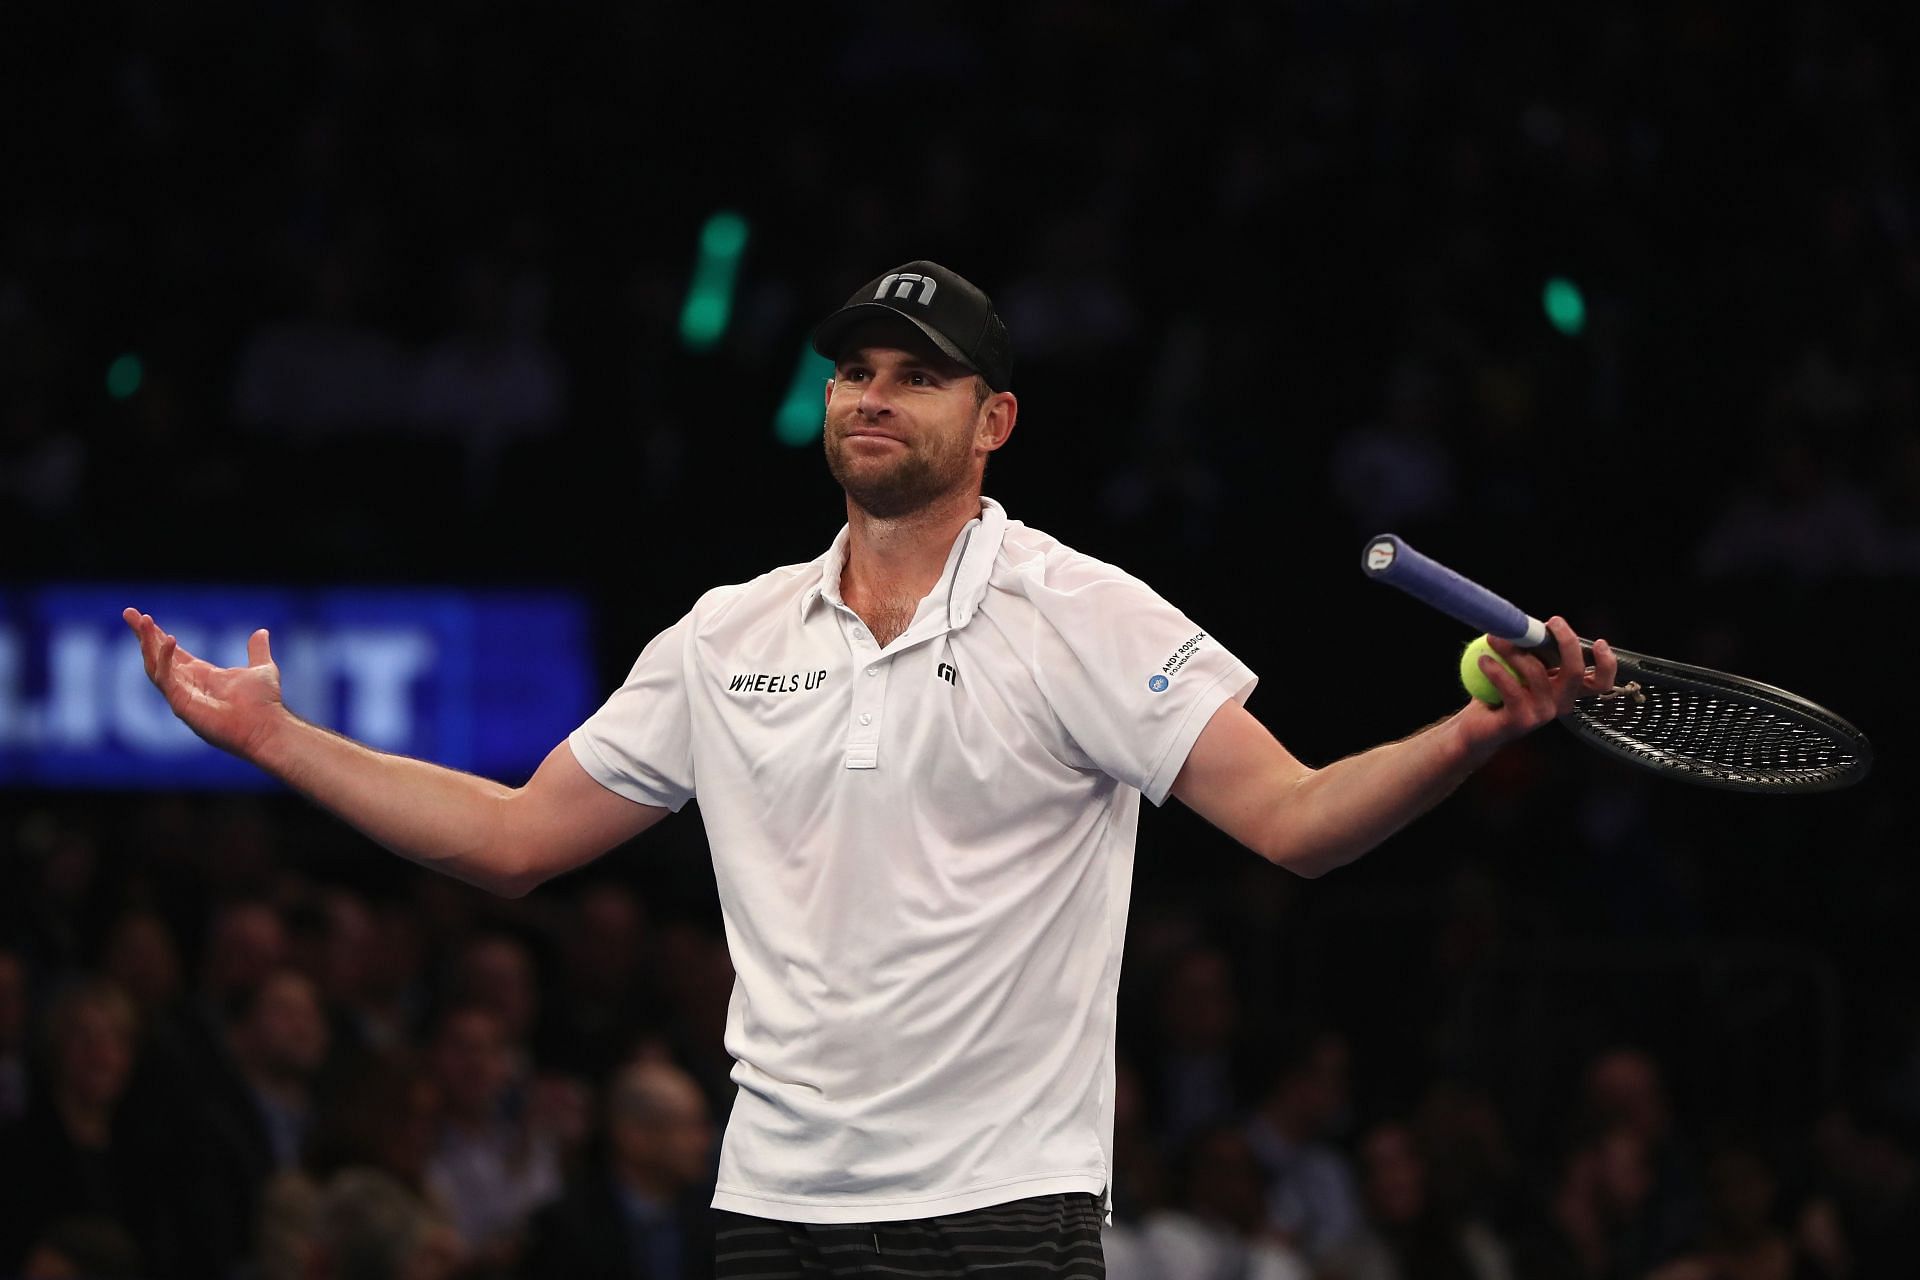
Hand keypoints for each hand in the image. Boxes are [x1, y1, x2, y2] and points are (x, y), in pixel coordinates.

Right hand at [121, 609, 286, 759]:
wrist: (267, 727)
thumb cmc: (264, 704)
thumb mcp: (261, 669)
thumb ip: (257, 651)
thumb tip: (261, 632)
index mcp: (201, 675)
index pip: (172, 652)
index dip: (158, 635)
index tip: (144, 616)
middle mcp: (187, 684)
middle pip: (157, 656)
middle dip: (143, 635)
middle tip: (129, 612)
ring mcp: (182, 695)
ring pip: (154, 666)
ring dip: (147, 644)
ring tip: (144, 621)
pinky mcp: (181, 704)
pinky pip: (166, 678)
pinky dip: (164, 659)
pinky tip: (169, 640)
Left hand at [1459, 616, 1616, 750]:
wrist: (1475, 728)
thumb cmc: (1498, 693)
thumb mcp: (1521, 667)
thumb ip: (1533, 650)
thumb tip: (1531, 622)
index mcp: (1565, 689)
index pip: (1600, 682)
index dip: (1607, 664)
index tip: (1599, 642)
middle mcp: (1559, 703)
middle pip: (1575, 672)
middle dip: (1566, 643)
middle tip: (1548, 624)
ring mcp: (1543, 713)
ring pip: (1536, 672)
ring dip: (1514, 650)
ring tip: (1494, 638)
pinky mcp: (1522, 720)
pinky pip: (1511, 688)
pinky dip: (1496, 670)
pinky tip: (1483, 660)